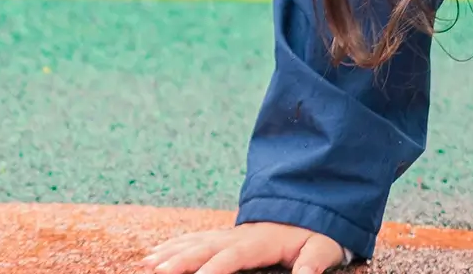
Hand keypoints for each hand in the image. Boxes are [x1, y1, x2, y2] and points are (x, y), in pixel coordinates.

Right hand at [142, 222, 346, 273]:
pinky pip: (196, 239)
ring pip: (196, 242)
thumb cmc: (318, 232)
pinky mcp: (226, 236)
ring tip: (148, 262)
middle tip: (157, 269)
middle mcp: (242, 235)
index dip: (217, 267)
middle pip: (207, 247)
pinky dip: (175, 245)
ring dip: (172, 252)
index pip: (236, 254)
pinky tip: (157, 252)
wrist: (313, 205)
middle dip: (182, 259)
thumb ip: (313, 261)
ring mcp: (231, 234)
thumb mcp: (323, 246)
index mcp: (264, 241)